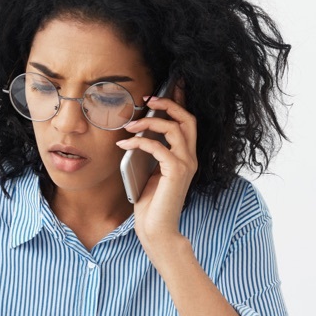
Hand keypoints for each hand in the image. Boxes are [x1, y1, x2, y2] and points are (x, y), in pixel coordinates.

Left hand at [115, 92, 197, 250]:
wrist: (157, 230)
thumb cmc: (151, 204)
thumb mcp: (148, 171)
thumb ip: (149, 152)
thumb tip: (137, 130)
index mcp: (186, 156)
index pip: (188, 122)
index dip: (180, 101)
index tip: (169, 85)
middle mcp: (190, 158)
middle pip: (188, 119)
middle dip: (169, 104)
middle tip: (148, 99)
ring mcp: (186, 165)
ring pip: (175, 129)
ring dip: (150, 122)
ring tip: (130, 124)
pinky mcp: (176, 173)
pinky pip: (159, 147)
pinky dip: (140, 142)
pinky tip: (124, 144)